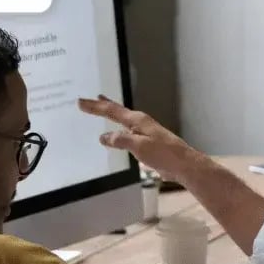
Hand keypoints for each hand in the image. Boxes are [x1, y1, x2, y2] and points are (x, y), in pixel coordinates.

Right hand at [77, 95, 200, 183]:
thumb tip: (103, 137)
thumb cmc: (163, 154)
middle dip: (101, 105)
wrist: (183, 164)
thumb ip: (120, 140)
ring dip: (110, 114)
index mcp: (137, 120)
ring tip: (101, 108)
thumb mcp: (139, 146)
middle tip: (88, 99)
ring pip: (122, 120)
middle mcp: (140, 123)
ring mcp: (144, 132)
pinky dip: (117, 129)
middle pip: (117, 111)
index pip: (111, 111)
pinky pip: (126, 132)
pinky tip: (115, 135)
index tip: (80, 102)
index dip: (95, 107)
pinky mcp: (146, 142)